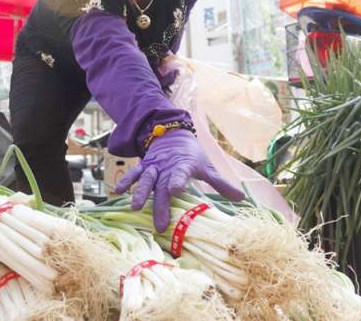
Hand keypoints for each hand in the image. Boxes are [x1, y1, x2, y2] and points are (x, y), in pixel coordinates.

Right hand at [116, 128, 243, 232]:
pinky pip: (134, 174)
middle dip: (160, 204)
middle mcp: (166, 168)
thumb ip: (221, 183)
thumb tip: (242, 199)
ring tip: (135, 207)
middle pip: (162, 186)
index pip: (181, 174)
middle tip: (160, 224)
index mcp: (183, 166)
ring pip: (146, 180)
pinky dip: (126, 181)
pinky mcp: (144, 167)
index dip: (178, 181)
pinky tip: (118, 191)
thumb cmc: (192, 156)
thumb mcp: (207, 167)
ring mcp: (153, 167)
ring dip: (140, 193)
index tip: (176, 190)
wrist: (172, 135)